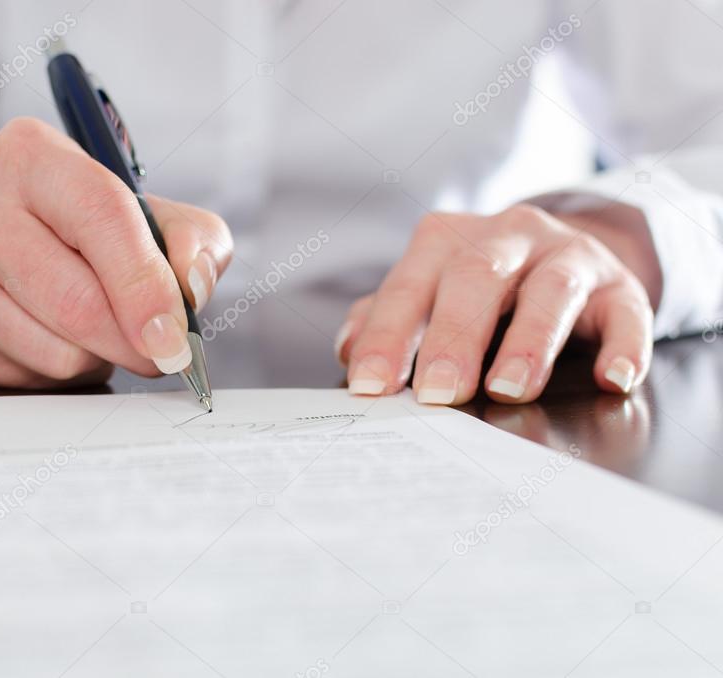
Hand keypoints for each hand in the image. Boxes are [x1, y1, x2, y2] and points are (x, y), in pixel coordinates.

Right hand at [0, 118, 231, 387]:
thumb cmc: (85, 227)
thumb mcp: (150, 213)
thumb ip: (192, 241)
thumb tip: (192, 286)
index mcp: (32, 156)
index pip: (100, 217)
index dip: (146, 284)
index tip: (175, 336)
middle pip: (76, 301)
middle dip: (134, 341)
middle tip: (162, 353)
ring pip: (55, 350)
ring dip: (99, 357)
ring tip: (100, 329)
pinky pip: (27, 375)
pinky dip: (60, 370)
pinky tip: (58, 337)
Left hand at [336, 203, 660, 403]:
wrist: (566, 254)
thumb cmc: (481, 287)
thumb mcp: (432, 290)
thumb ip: (389, 316)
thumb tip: (348, 348)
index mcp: (448, 239)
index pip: (410, 285)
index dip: (389, 335)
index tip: (370, 385)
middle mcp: (508, 236)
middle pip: (476, 277)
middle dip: (453, 337)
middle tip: (437, 393)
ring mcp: (567, 254)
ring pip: (552, 289)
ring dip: (530, 341)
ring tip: (510, 388)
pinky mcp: (620, 285)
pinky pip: (627, 312)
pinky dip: (623, 345)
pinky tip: (610, 379)